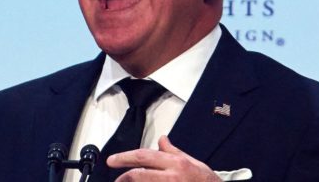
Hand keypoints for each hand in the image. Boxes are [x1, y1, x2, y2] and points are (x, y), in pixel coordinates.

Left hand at [107, 135, 221, 181]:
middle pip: (138, 174)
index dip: (125, 157)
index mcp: (176, 163)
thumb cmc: (206, 181)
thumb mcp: (193, 162)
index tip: (113, 160)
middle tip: (115, 178)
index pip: (144, 156)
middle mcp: (171, 176)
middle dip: (122, 176)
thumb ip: (174, 151)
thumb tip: (162, 140)